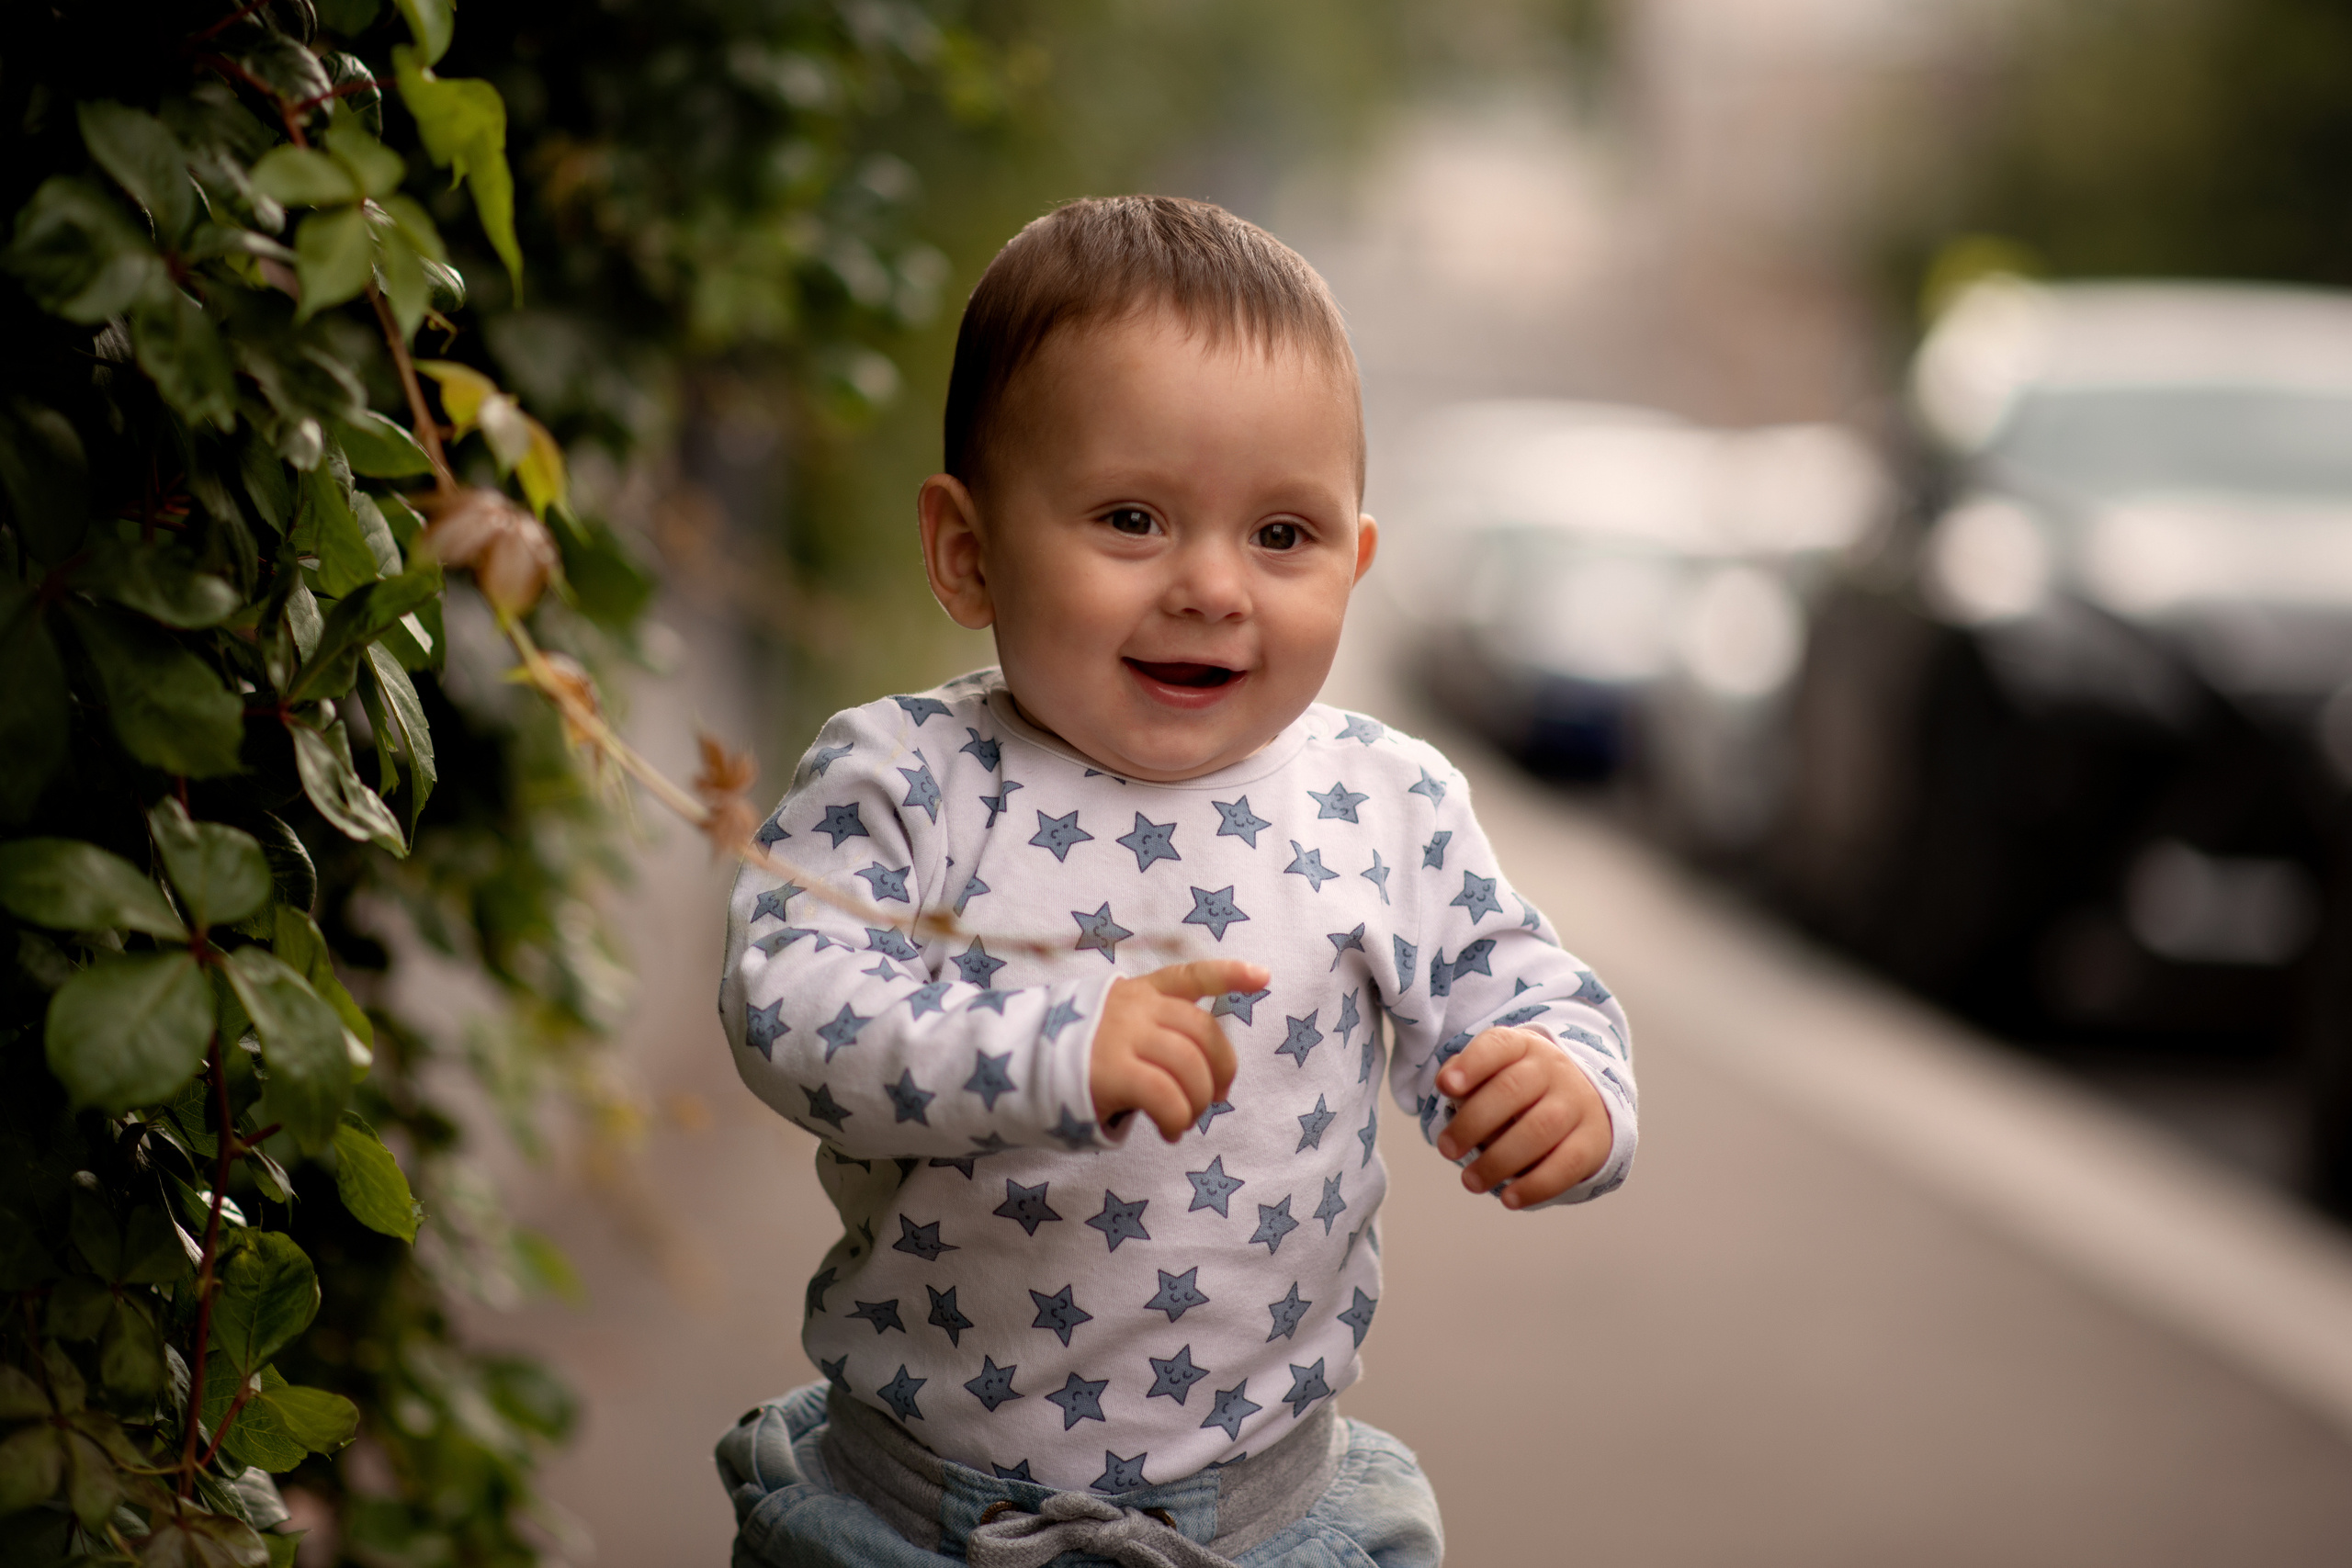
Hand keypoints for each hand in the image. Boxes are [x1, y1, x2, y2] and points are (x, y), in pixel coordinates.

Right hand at [1091, 960, 1265, 1141]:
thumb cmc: (1075, 1057)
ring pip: (1189, 1064)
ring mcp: (1122, 1035)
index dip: (1229, 975)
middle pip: (1203, 1031)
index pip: (1190, 975)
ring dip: (1198, 1101)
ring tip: (1184, 1121)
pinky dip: (1178, 1118)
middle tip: (1215, 1099)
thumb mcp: (1113, 1028)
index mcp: (1139, 991)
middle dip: (1222, 1069)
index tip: (1264, 977)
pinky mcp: (1111, 1070)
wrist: (1019, 1070)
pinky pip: (1165, 1096)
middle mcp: (1134, 1007)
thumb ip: (1154, 1034)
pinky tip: (1170, 1131)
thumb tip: (1203, 1078)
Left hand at [1435, 1027, 1610, 1208]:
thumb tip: (1447, 1083)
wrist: (1582, 1101)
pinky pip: (1566, 1165)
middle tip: (1446, 1148)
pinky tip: (1509, 1199)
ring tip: (1470, 1181)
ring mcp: (1577, 1103)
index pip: (1497, 1046)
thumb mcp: (1494, 1072)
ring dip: (1498, 1160)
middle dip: (1473, 1122)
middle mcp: (1553, 1069)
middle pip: (1511, 1090)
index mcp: (1523, 1047)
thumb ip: (1465, 1077)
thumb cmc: (1519, 1090)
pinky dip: (1535, 1185)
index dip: (1471, 1065)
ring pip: (1538, 1130)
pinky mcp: (1593, 1140)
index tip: (1446, 1086)